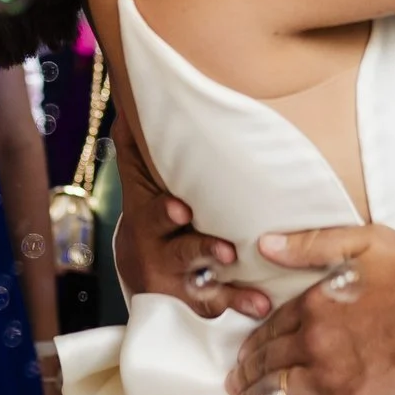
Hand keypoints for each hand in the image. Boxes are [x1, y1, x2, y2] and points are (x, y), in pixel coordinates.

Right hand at [114, 141, 272, 320]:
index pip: (154, 215)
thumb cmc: (150, 207)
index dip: (166, 214)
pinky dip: (241, 308)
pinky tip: (264, 307)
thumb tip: (130, 85)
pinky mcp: (198, 303)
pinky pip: (218, 308)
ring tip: (257, 299)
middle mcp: (162, 256)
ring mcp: (181, 284)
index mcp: (149, 221)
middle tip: (226, 253)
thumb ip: (137, 140)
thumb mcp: (139, 177)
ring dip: (230, 293)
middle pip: (183, 255)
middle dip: (203, 252)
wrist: (138, 264)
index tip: (181, 210)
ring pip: (203, 290)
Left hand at [221, 224, 394, 394]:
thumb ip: (311, 244)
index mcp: (315, 305)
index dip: (256, 340)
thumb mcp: (364, 242)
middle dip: (247, 373)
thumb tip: (264, 244)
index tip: (246, 351)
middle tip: (234, 384)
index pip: (272, 326)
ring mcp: (328, 380)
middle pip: (268, 361)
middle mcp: (313, 342)